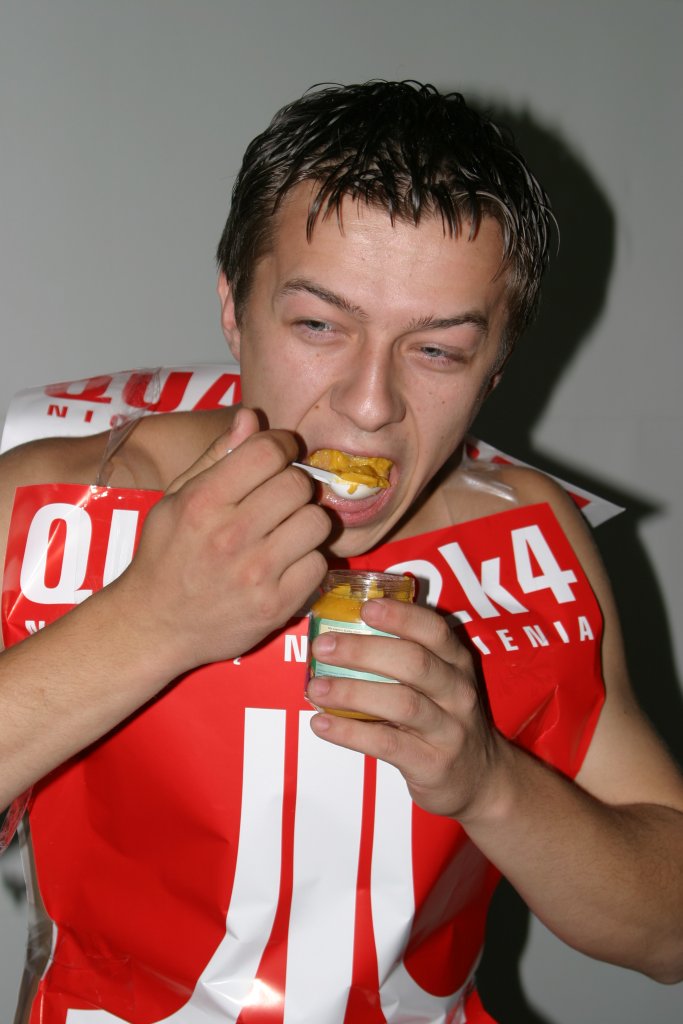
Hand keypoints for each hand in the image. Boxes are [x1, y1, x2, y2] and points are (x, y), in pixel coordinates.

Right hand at [110, 408, 330, 674]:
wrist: (154, 625)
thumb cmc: (165, 555)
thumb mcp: (176, 498)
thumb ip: (216, 456)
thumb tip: (251, 416)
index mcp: (203, 502)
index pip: (267, 451)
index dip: (281, 445)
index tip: (280, 454)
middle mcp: (230, 535)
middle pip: (298, 485)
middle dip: (295, 484)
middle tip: (281, 497)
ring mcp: (256, 573)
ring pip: (316, 522)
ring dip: (306, 522)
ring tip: (286, 530)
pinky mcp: (276, 605)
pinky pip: (319, 564)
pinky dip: (308, 561)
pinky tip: (286, 563)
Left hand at [307, 596, 508, 821]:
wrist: (480, 779)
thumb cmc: (443, 719)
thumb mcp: (438, 683)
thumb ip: (402, 658)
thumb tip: (339, 634)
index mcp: (456, 662)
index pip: (434, 630)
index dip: (400, 616)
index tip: (365, 607)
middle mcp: (457, 691)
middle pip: (414, 662)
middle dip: (364, 651)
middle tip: (323, 646)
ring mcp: (449, 729)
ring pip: (402, 703)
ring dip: (353, 693)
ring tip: (316, 688)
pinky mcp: (433, 764)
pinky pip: (387, 744)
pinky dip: (351, 733)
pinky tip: (321, 724)